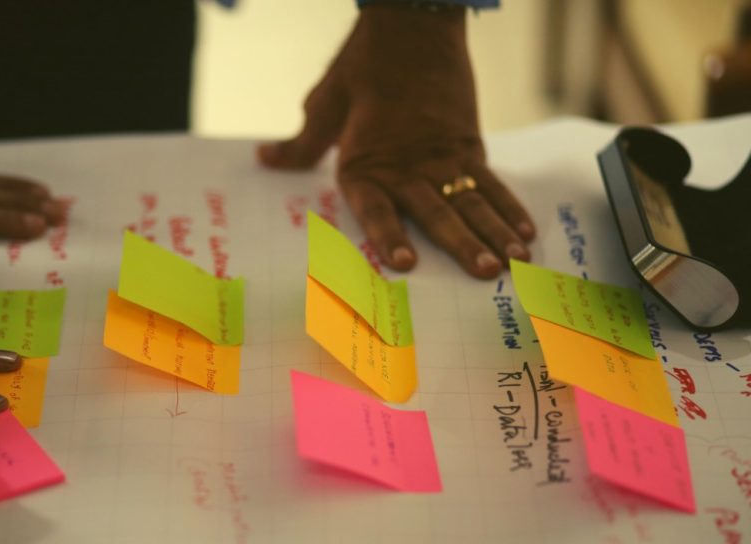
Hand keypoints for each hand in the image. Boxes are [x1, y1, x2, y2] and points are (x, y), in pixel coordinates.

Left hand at [258, 6, 534, 278]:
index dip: (389, 236)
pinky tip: (526, 233)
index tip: (404, 264)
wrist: (411, 24)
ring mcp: (443, 159)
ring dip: (493, 233)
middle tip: (484, 272)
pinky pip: (492, 182)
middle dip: (462, 245)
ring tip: (513, 262)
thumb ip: (300, 145)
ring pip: (472, 202)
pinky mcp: (468, 145)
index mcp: (366, 163)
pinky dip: (510, 208)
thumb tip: (264, 159)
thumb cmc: (362, 66)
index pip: (377, 209)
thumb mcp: (324, 103)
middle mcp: (407, 167)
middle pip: (437, 212)